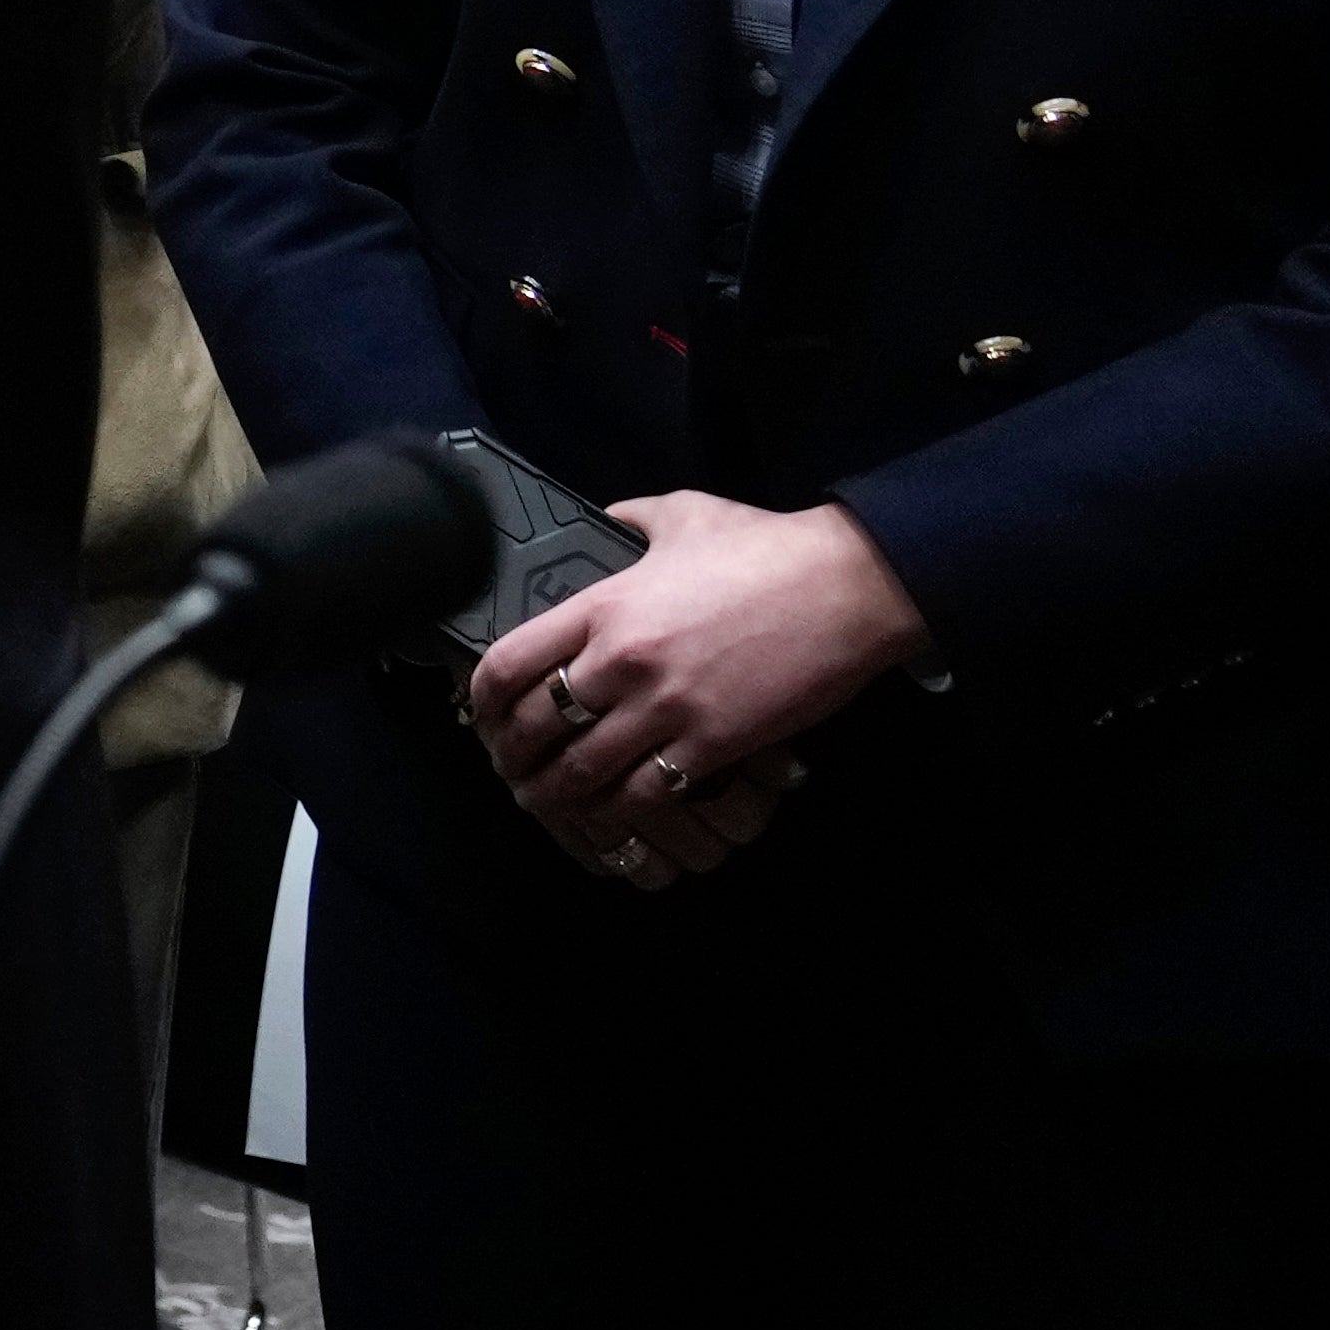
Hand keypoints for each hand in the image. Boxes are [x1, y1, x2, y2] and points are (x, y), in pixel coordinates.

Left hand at [470, 490, 918, 886]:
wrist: (849, 586)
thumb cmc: (768, 548)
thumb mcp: (682, 513)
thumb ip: (628, 521)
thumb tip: (601, 520)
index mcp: (604, 606)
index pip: (507, 662)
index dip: (481, 699)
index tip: (480, 714)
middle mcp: (622, 662)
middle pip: (534, 728)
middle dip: (511, 757)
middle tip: (508, 769)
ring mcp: (666, 709)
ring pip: (581, 773)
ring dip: (553, 796)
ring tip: (543, 803)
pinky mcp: (712, 746)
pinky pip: (644, 795)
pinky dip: (619, 812)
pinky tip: (609, 815)